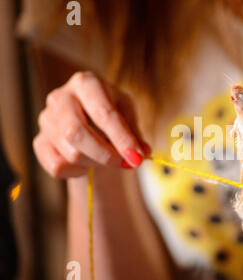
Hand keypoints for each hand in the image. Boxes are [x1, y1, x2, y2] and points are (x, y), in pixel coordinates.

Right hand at [33, 71, 150, 177]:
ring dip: (95, 163)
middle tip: (123, 163)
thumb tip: (141, 153)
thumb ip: (135, 134)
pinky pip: (56, 167)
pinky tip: (87, 164)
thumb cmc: (111, 111)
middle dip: (104, 154)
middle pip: (76, 133)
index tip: (137, 158)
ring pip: (70, 152)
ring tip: (107, 158)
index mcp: (86, 83)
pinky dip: (77, 172)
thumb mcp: (127, 114)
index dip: (122, 139)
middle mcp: (60, 97)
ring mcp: (46, 119)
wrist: (88, 117)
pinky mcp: (39, 141)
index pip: (103, 113)